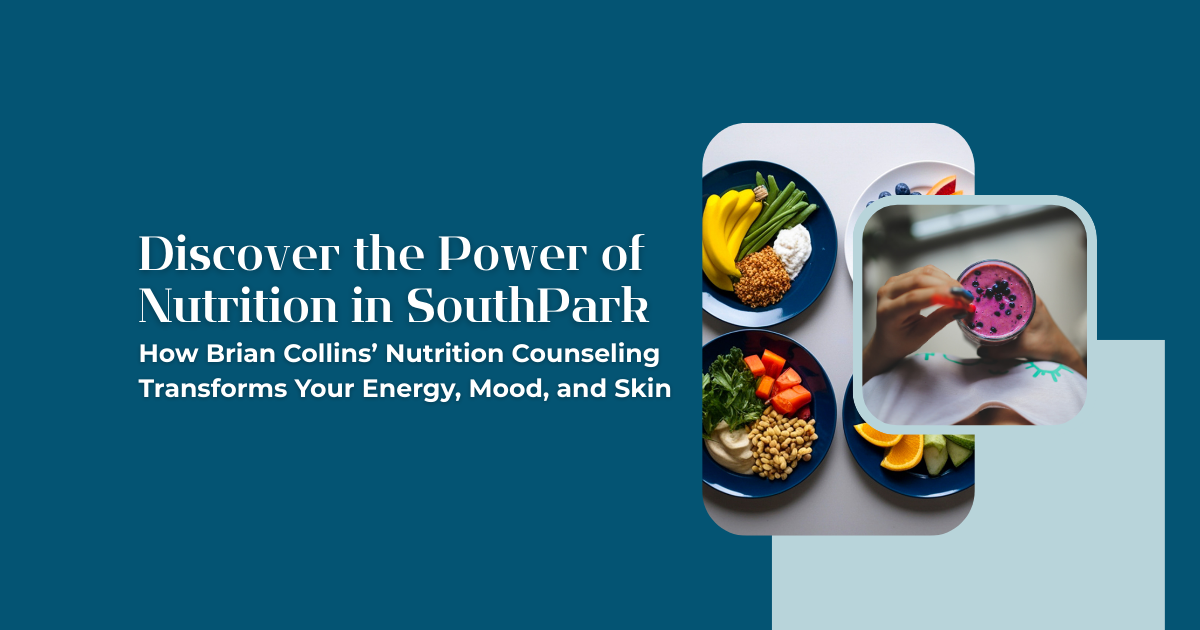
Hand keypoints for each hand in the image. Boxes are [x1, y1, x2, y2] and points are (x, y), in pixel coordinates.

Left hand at [863, 265, 973, 381]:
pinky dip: (941, 277)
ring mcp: (892, 283)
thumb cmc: (901, 340)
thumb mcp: (922, 336)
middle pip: (919, 281)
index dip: (940, 296)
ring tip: (960, 294)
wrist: (887, 339)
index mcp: (887, 312)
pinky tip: (950, 288)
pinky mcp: (901, 278)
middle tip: (966, 297)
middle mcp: (886, 293)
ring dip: (946, 280)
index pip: (914, 298)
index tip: (962, 300)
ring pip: (923, 273)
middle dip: (946, 286)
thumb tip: (962, 307)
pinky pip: (923, 271)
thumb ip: (941, 320)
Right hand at [977, 295, 1085, 375]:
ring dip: (994, 302)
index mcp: (1032, 301)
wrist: (1060, 354)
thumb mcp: (1022, 348)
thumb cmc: (1048, 347)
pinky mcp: (1025, 314)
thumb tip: (980, 351)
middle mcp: (1030, 300)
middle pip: (1006, 292)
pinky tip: (988, 315)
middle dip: (990, 294)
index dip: (994, 286)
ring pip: (1007, 300)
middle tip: (974, 298)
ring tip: (978, 305)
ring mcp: (1027, 306)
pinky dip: (999, 310)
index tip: (980, 288)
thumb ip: (1000, 351)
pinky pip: (1009, 307)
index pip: (1010, 286)